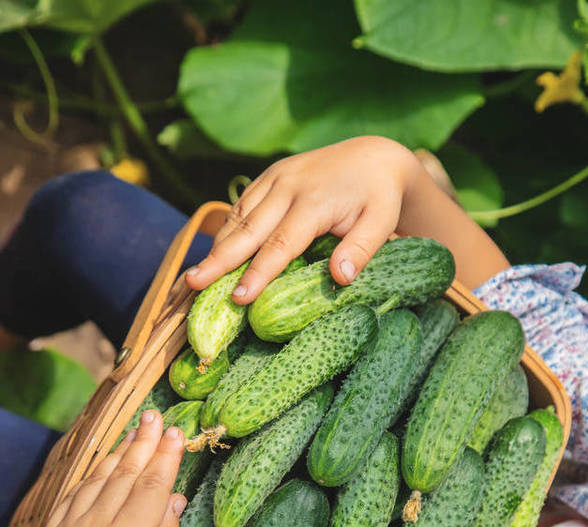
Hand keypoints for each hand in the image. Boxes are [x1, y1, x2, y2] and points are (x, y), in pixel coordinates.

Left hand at [28, 410, 186, 526]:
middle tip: (154, 415)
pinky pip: (72, 494)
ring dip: (117, 453)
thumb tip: (173, 498)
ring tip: (132, 433)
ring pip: (98, 478)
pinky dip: (89, 476)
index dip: (165, 455)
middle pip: (126, 472)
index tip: (175, 432)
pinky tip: (100, 466)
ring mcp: (71, 524)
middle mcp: (100, 521)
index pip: (153, 482)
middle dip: (142, 441)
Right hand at [185, 135, 508, 299]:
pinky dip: (225, 230)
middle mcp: (287, 186)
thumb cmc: (380, 197)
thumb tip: (339, 278)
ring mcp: (275, 179)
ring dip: (215, 247)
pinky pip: (241, 206)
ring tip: (194, 276)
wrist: (374, 155)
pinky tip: (214, 253)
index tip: (239, 297)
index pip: (280, 243)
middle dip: (218, 259)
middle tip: (192, 284)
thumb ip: (362, 249)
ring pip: (238, 216)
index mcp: (313, 201)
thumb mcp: (382, 222)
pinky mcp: (269, 178)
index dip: (258, 272)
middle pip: (247, 229)